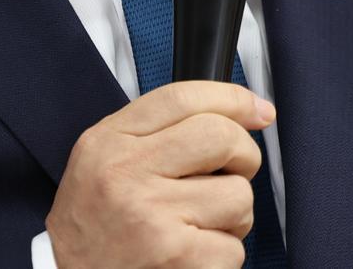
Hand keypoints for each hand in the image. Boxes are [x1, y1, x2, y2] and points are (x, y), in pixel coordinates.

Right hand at [46, 81, 275, 268]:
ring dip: (233, 215)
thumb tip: (242, 113)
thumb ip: (156, 129)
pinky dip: (222, 256)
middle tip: (232, 173)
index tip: (258, 110)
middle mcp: (128, 174)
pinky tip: (192, 255)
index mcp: (110, 142)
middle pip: (221, 137)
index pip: (181, 99)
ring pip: (238, 197)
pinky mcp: (175, 257)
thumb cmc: (94, 222)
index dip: (232, 98)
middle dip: (244, 155)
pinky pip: (233, 248)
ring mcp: (152, 217)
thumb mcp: (103, 158)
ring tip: (200, 224)